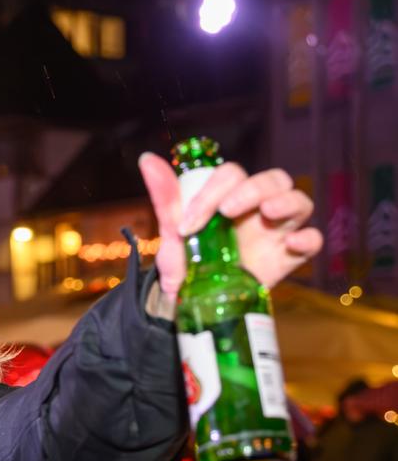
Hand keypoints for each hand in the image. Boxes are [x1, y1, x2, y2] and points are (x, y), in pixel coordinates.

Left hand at [138, 154, 321, 302]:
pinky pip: (313, 241)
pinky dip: (309, 238)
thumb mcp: (172, 231)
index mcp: (229, 196)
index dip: (212, 191)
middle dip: (254, 189)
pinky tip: (291, 243)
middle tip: (227, 210)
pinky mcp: (288, 257)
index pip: (232, 175)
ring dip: (287, 202)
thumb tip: (147, 159)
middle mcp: (257, 208)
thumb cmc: (184, 261)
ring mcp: (276, 231)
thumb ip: (165, 196)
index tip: (187, 224)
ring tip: (268, 211)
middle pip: (274, 179)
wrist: (189, 301)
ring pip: (300, 202)